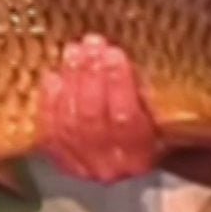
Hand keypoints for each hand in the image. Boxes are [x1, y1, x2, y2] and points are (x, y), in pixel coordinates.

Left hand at [38, 34, 160, 182]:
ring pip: (70, 121)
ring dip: (71, 80)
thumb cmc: (151, 135)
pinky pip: (50, 129)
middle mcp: (110, 165)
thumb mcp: (160, 119)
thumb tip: (126, 59)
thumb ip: (149, 97)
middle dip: (90, 75)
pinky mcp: (59, 159)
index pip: (126, 119)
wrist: (129, 164)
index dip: (117, 83)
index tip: (114, 53)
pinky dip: (50, 101)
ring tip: (75, 52)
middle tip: (91, 46)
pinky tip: (54, 76)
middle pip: (93, 117)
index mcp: (140, 156)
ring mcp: (82, 165)